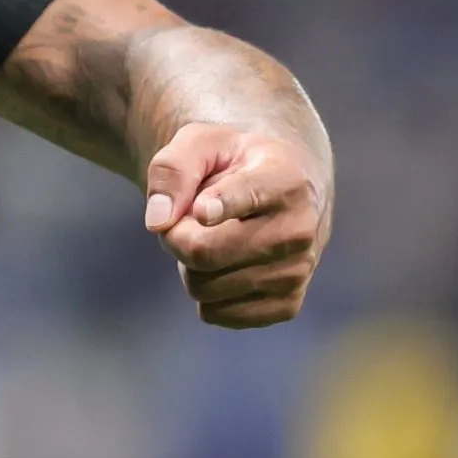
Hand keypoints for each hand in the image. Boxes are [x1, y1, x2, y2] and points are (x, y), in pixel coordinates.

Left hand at [143, 121, 330, 327]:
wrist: (285, 189)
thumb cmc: (233, 162)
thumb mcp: (199, 143)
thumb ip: (171, 170)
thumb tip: (158, 221)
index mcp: (283, 180)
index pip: (245, 198)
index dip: (219, 206)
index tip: (202, 211)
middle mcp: (299, 229)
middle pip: (204, 253)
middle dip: (176, 237)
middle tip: (186, 219)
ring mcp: (298, 271)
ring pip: (204, 287)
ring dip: (190, 265)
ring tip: (212, 237)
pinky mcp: (288, 304)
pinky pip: (216, 314)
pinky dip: (206, 294)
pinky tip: (226, 265)